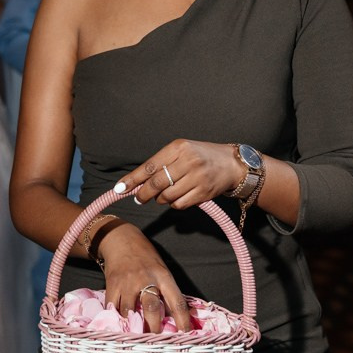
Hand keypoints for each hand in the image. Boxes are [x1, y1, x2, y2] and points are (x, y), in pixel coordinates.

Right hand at [96, 221, 190, 334]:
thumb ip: (167, 291)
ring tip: (136, 334)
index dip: (183, 321)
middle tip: (156, 340)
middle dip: (155, 329)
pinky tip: (120, 323)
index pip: (177, 301)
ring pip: (130, 312)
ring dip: (133, 326)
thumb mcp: (162, 270)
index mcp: (163, 276)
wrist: (121, 240)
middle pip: (152, 309)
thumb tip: (175, 319)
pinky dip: (117, 317)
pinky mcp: (112, 284)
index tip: (185, 335)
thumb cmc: (146, 258)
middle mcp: (146, 279)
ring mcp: (127, 282)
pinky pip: (113, 307)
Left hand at [116, 138, 239, 208]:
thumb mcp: (182, 150)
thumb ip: (162, 163)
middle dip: (143, 194)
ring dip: (160, 199)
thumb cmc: (202, 156)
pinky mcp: (204, 192)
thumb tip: (137, 182)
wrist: (232, 164)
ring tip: (163, 195)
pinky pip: (179, 204)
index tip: (120, 188)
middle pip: (156, 183)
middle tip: (139, 198)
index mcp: (179, 147)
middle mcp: (188, 161)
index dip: (133, 179)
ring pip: (167, 196)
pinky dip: (174, 204)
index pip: (150, 166)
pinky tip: (177, 198)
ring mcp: (197, 177)